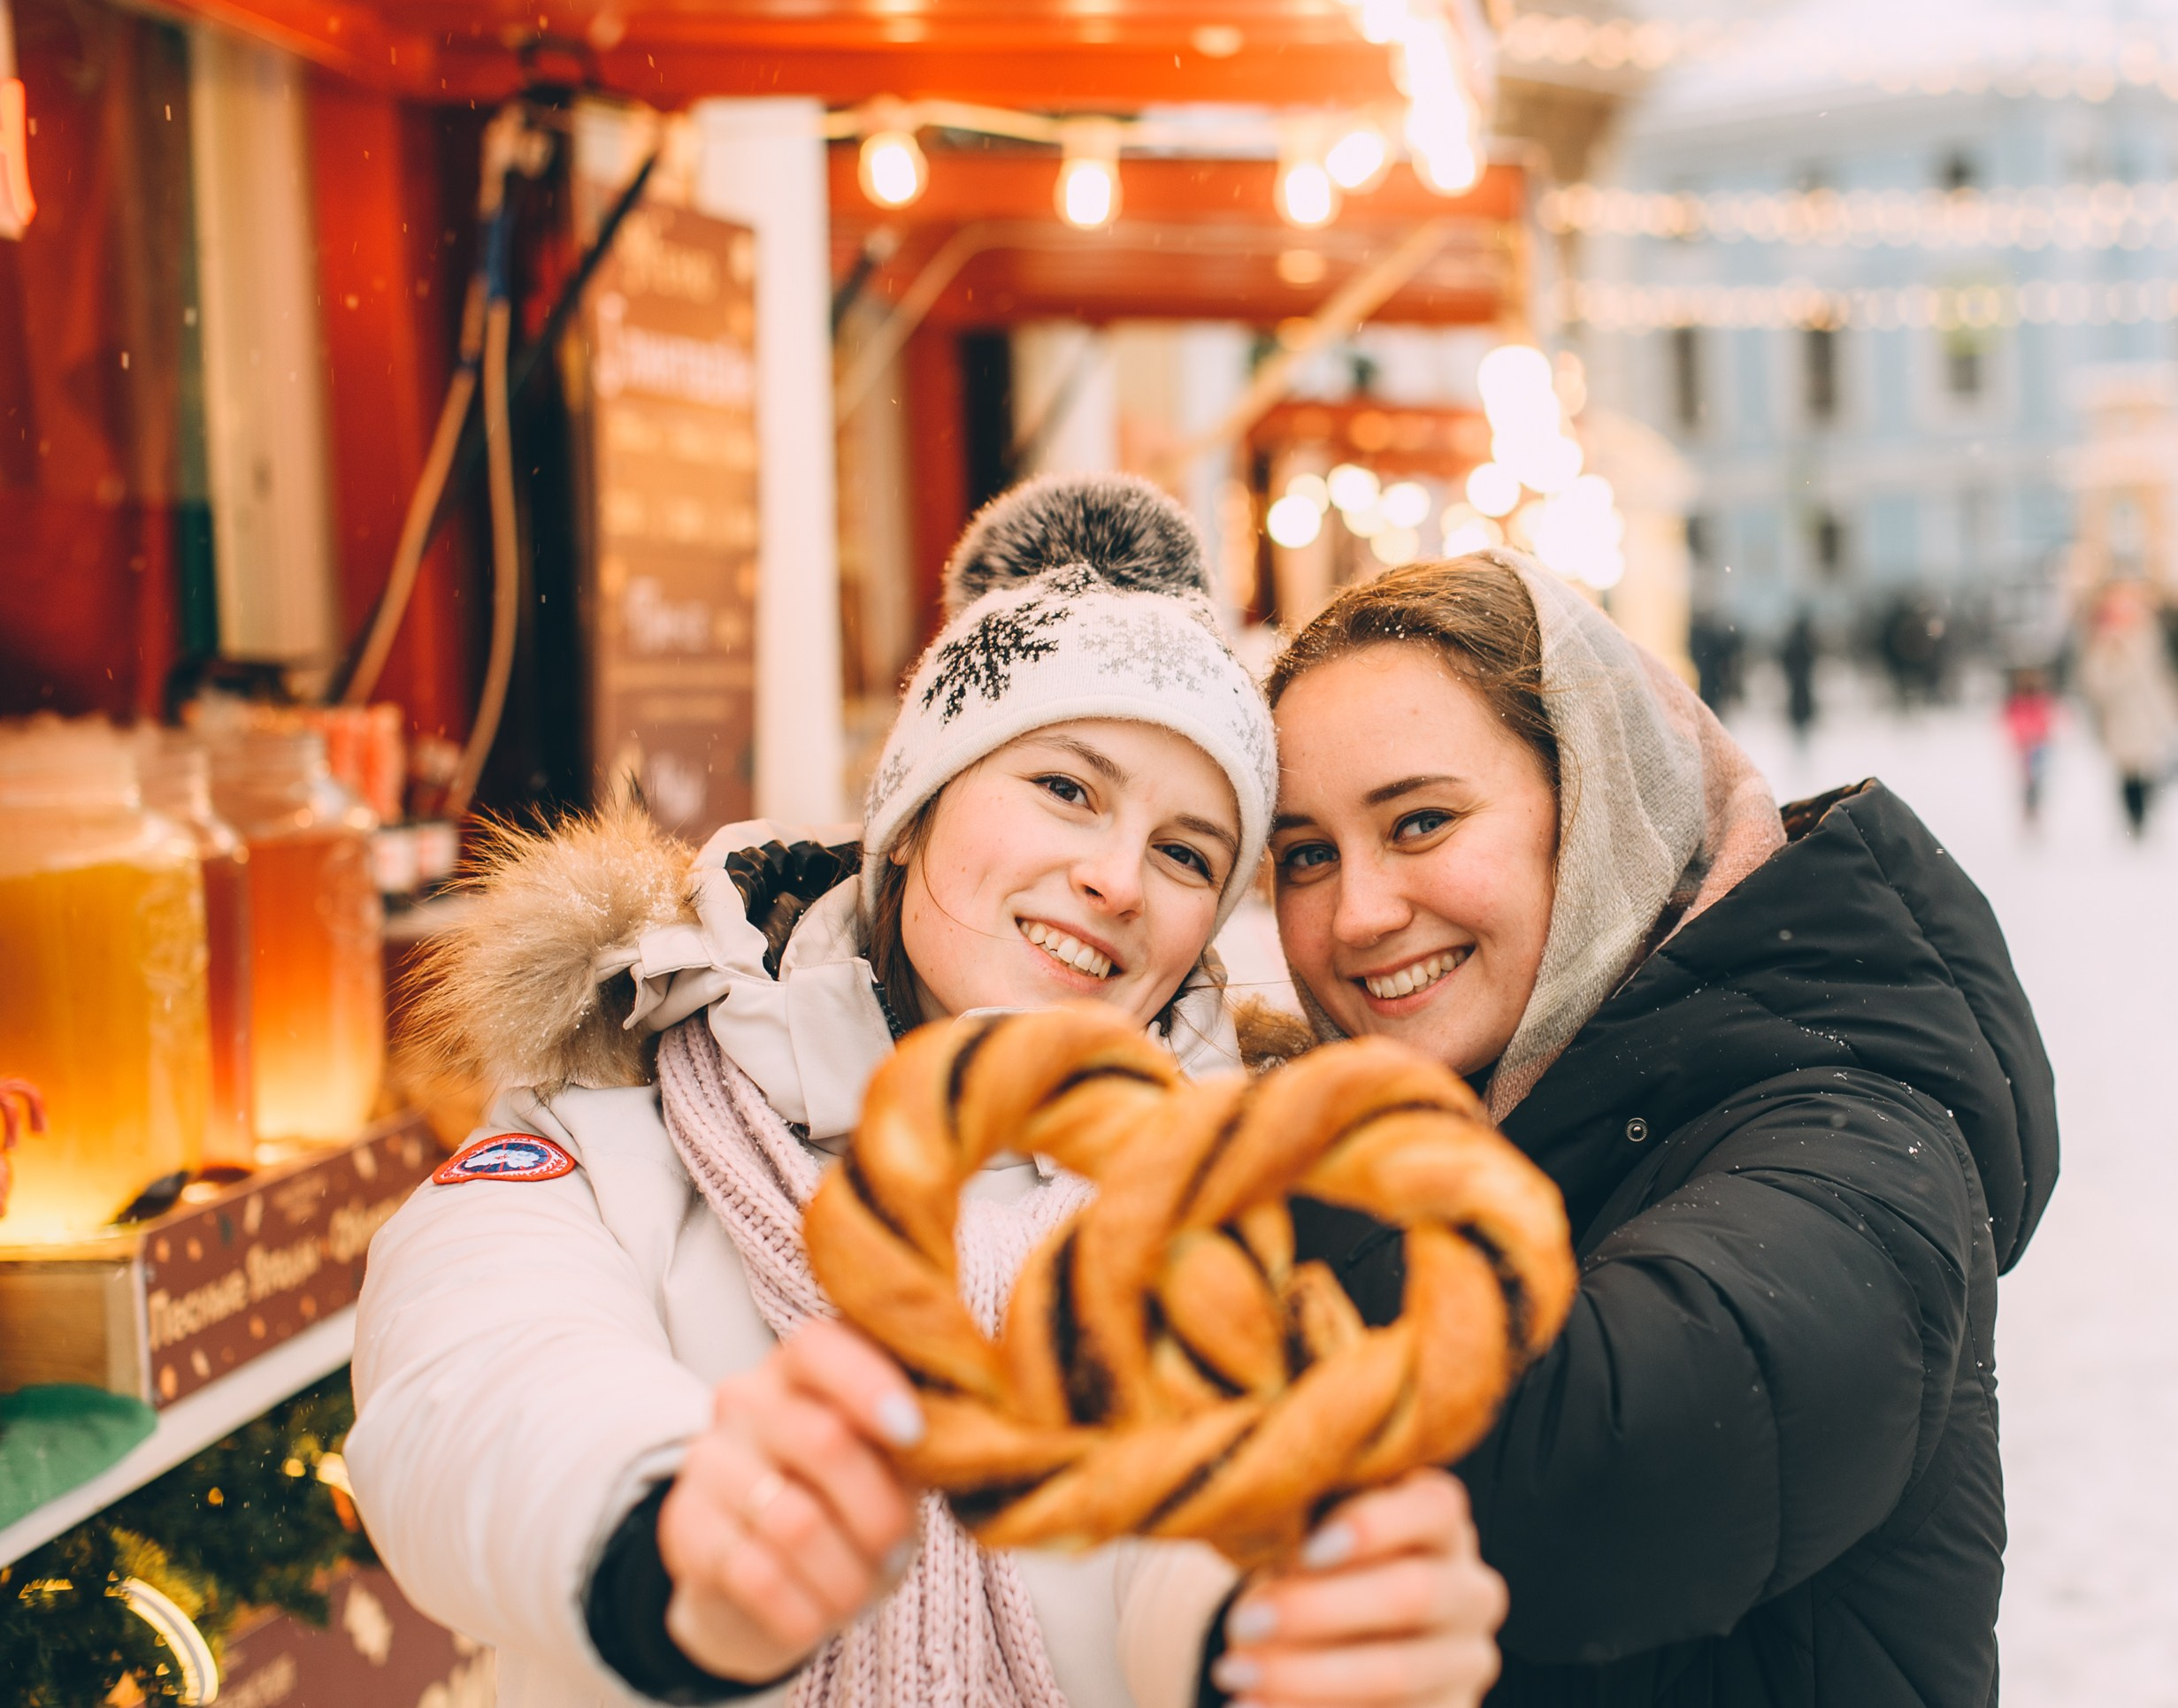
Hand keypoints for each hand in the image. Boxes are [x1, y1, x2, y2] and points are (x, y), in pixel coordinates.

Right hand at [656, 1320, 925, 1681]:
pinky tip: (818, 1617)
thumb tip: (976, 1435)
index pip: (821, 1346)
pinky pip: (756, 1576)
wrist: (756, 1581)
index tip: (913, 1434)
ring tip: (861, 1593)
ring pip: (795, 1521)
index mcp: (800, 1367)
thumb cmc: (844, 1504)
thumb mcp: (886, 1464)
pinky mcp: (683, 1528)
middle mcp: (745, 1400)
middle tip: (898, 1551)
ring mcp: (707, 1461)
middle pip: (824, 1440)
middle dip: (878, 1512)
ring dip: (846, 1575)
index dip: (870, 1386)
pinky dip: (805, 1612)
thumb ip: (917, 1439)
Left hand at [1210, 1471, 1506, 1707]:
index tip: (1308, 1550)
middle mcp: (1471, 1590)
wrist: (1339, 1633)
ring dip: (1307, 1678)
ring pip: (1399, 1675)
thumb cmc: (1320, 1565)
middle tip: (1245, 1623)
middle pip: (1414, 1594)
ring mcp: (1466, 1661)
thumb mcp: (1310, 1539)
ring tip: (1236, 1673)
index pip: (1434, 1508)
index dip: (1375, 1525)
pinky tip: (1255, 1707)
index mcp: (1443, 1523)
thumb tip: (1264, 1570)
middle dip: (1320, 1611)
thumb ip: (1302, 1541)